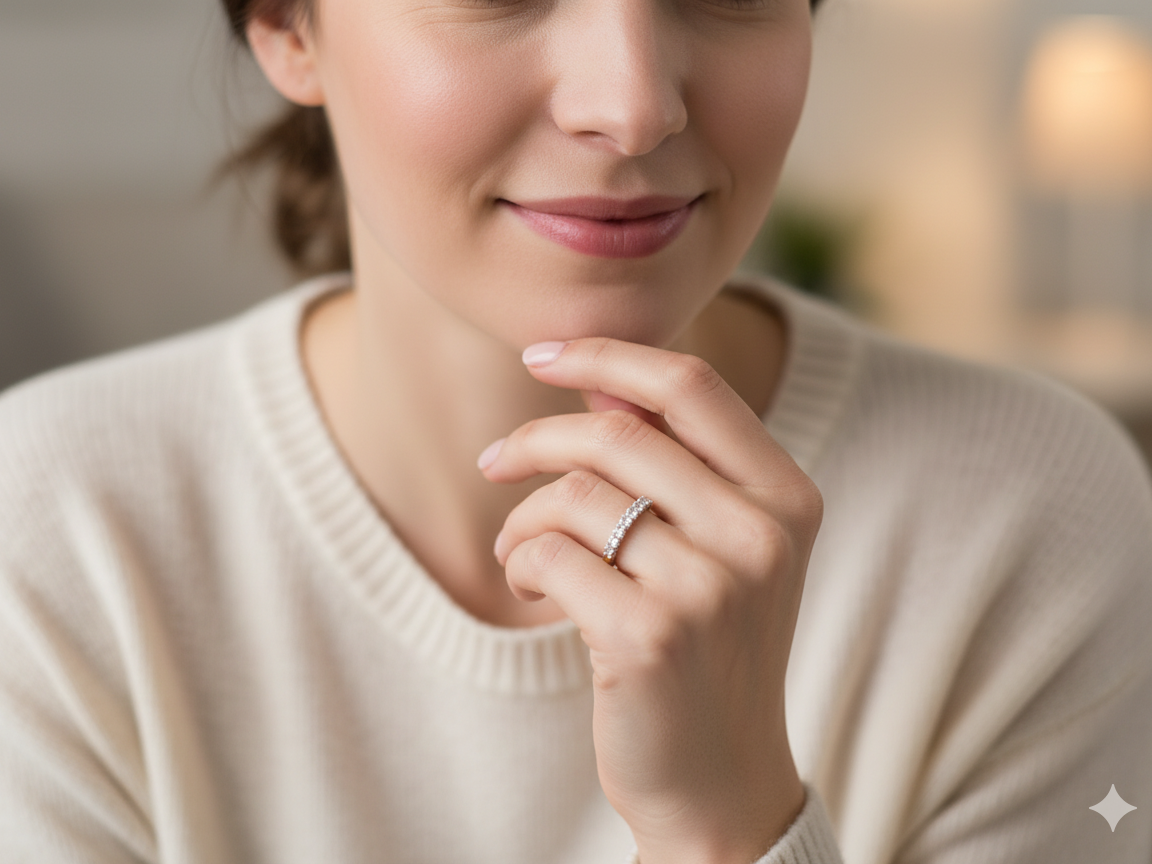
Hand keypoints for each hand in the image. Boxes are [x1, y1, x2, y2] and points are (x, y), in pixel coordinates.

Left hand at [479, 338, 819, 863]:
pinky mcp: (650, 637)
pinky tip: (533, 588)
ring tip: (518, 552)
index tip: (540, 355)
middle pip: (616, 434)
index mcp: (788, 497)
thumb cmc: (709, 649)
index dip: (606, 354)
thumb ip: (672, 462)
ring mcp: (710, 588)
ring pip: (574, 495)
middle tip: (494, 462)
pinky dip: (521, 561)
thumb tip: (590, 375)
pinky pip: (549, 553)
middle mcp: (761, 535)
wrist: (722, 781)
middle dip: (534, 440)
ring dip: (522, 516)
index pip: (690, 386)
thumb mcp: (720, 547)